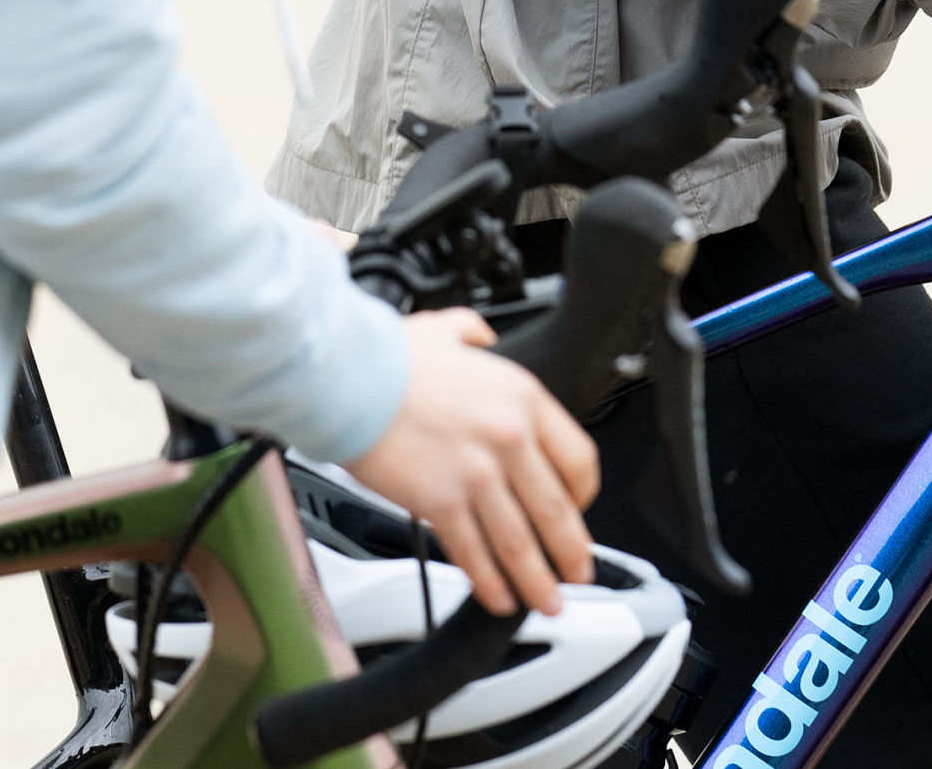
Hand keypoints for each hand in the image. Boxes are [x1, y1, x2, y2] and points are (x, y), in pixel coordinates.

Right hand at [346, 310, 602, 615]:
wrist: (347, 376)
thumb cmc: (388, 356)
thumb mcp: (447, 330)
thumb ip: (474, 336)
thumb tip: (482, 338)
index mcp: (522, 398)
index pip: (578, 458)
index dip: (584, 495)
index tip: (578, 510)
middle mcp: (508, 438)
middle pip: (556, 511)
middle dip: (571, 553)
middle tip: (577, 575)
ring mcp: (477, 475)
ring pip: (521, 544)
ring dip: (538, 582)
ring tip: (547, 602)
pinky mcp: (441, 503)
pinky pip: (475, 554)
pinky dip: (490, 584)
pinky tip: (498, 597)